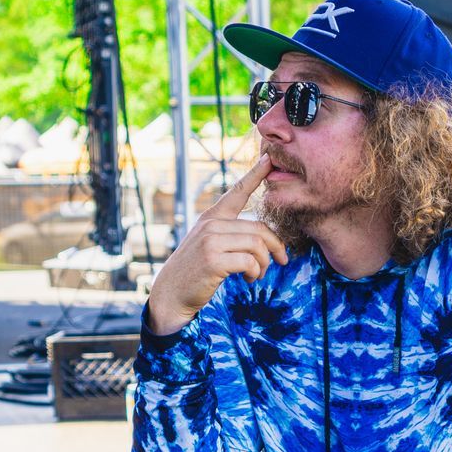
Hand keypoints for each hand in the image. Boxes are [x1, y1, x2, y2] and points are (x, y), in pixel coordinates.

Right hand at [145, 156, 288, 334]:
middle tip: (280, 261)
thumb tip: (262, 239)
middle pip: (259, 228)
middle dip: (275, 247)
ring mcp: (210, 240)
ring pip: (257, 245)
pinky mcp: (213, 259)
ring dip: (264, 264)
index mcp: (212, 217)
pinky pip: (249, 261)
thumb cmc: (196, 271)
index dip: (255, 175)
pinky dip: (254, 272)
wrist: (171, 293)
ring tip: (256, 274)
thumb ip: (230, 234)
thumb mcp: (209, 244)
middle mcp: (211, 224)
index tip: (269, 159)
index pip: (237, 191)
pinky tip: (247, 279)